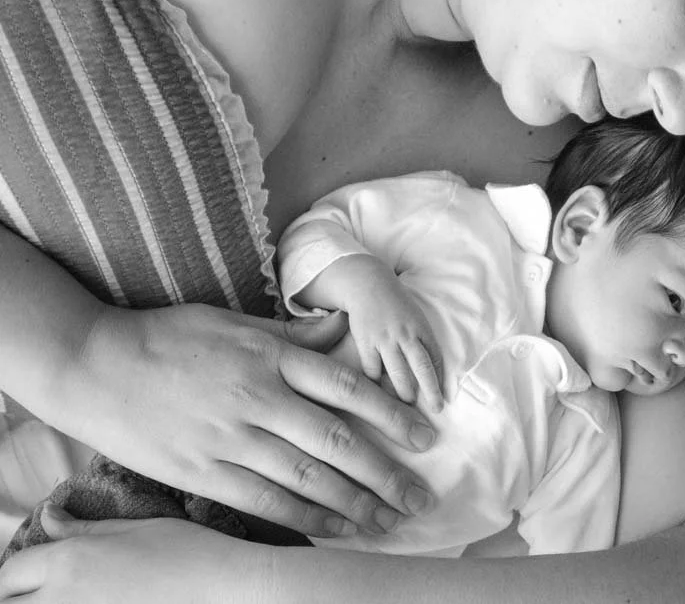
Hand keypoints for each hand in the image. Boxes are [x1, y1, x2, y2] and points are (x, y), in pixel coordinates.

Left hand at [0, 508, 253, 602]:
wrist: (229, 590)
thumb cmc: (190, 553)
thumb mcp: (135, 529)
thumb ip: (83, 529)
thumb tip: (49, 516)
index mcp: (69, 562)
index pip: (8, 575)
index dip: (15, 576)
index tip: (29, 578)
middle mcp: (63, 600)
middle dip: (19, 597)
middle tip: (44, 593)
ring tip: (75, 598)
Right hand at [57, 304, 435, 537]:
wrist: (93, 364)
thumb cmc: (170, 336)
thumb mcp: (236, 321)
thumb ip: (293, 333)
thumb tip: (342, 329)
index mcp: (271, 357)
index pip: (347, 388)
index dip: (391, 415)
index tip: (424, 437)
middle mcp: (258, 399)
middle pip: (336, 442)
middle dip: (385, 474)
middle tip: (421, 497)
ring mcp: (230, 439)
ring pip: (306, 478)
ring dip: (354, 504)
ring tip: (389, 521)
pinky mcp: (202, 472)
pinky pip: (263, 501)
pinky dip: (305, 517)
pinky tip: (335, 529)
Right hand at [343, 271, 443, 411]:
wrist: (367, 284)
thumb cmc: (396, 304)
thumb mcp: (416, 317)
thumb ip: (423, 340)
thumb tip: (432, 368)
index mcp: (421, 327)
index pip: (435, 357)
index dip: (441, 378)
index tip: (445, 396)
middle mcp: (405, 334)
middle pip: (421, 368)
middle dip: (430, 391)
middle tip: (436, 408)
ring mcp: (385, 339)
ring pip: (397, 372)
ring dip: (404, 392)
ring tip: (408, 404)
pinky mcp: (365, 342)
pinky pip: (372, 369)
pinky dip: (376, 383)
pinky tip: (379, 393)